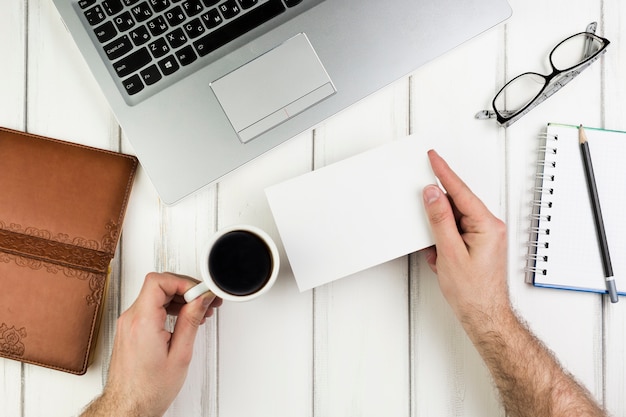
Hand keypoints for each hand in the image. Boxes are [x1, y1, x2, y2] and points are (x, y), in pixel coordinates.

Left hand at [81, 272, 221, 416]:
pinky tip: (184, 317)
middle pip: (159, 284)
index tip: (200, 293)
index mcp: (142, 322)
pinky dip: (168, 306)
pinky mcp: (130, 328)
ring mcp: (128, 323)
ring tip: (199, 311)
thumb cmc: (149, 389)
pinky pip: (150, 306)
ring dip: (178, 297)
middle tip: (205, 300)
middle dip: (185, 288)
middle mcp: (131, 318)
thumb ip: (191, 321)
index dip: (183, 282)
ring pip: (155, 294)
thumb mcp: (180, 354)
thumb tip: (201, 299)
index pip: (159, 281)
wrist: (129, 406)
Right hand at [421, 150, 508, 321]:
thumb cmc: (473, 292)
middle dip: (438, 213)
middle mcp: (489, 228)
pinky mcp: (477, 246)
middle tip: (425, 215)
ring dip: (440, 234)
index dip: (444, 173)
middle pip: (456, 205)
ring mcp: (484, 237)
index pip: (460, 191)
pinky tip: (442, 258)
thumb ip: (440, 219)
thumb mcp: (449, 252)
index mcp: (487, 225)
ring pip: (453, 221)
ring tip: (439, 254)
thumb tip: (433, 195)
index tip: (433, 158)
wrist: (484, 316)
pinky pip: (455, 234)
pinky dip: (443, 243)